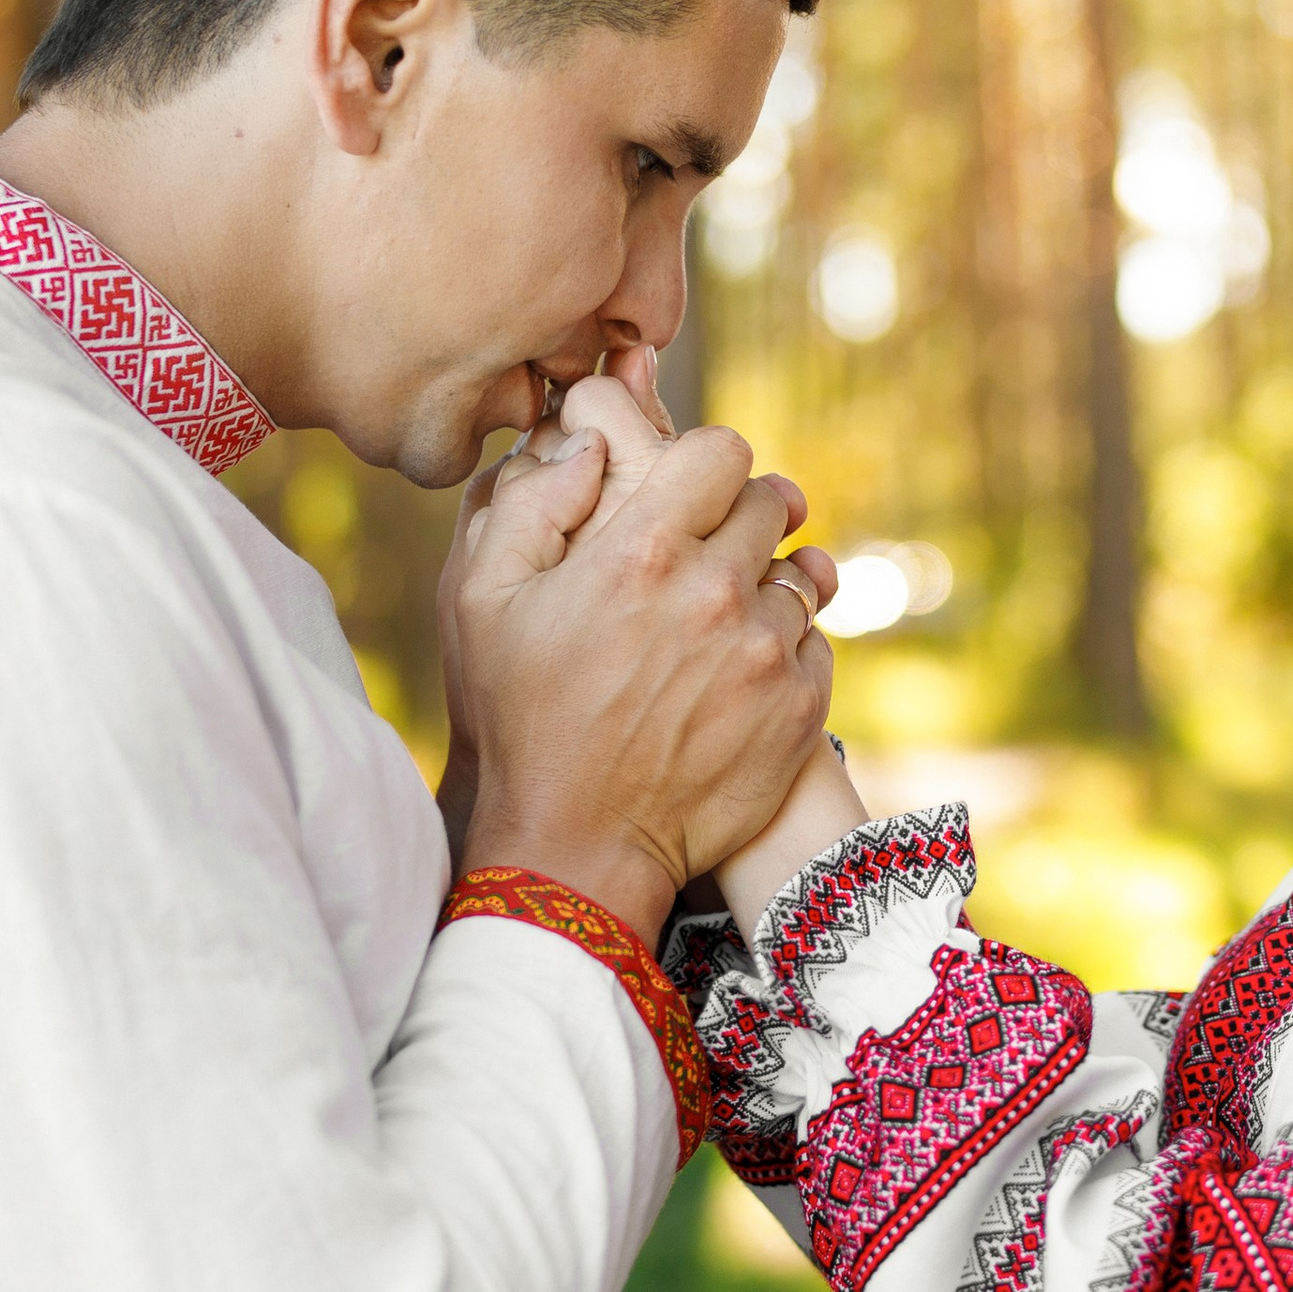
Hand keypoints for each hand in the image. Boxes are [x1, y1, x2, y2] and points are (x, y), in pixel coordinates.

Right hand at [443, 374, 841, 941]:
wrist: (578, 845)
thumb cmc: (519, 720)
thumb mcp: (480, 602)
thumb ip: (528, 505)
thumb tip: (586, 446)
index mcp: (640, 550)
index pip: (722, 451)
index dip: (708, 463)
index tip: (693, 489)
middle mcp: (715, 591)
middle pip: (770, 504)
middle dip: (739, 517)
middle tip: (707, 554)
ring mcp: (765, 652)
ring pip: (796, 576)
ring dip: (762, 589)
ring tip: (716, 626)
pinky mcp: (798, 707)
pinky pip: (813, 643)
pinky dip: (782, 650)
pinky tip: (735, 678)